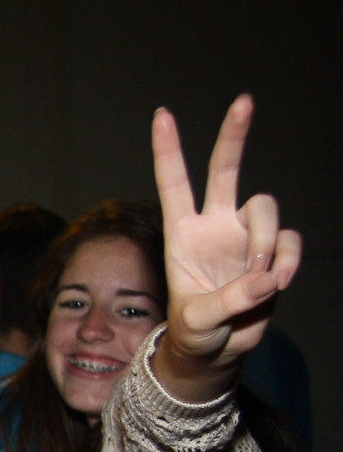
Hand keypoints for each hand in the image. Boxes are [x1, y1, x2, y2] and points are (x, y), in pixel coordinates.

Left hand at [153, 95, 300, 371]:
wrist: (218, 350)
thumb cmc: (195, 333)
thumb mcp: (198, 323)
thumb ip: (228, 302)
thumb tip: (266, 278)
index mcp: (181, 234)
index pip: (173, 184)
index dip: (168, 149)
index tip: (162, 114)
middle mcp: (213, 226)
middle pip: (224, 170)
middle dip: (234, 135)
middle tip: (243, 101)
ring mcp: (244, 236)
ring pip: (265, 209)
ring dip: (264, 241)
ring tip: (258, 277)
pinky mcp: (272, 252)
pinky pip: (287, 241)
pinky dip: (285, 261)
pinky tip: (274, 285)